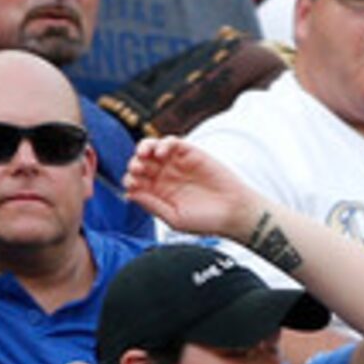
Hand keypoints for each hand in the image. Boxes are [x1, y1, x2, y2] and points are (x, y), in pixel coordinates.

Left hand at [124, 138, 265, 242]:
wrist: (234, 213)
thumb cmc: (207, 221)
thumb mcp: (175, 219)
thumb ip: (153, 205)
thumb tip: (129, 194)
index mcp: (159, 193)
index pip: (136, 181)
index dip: (130, 180)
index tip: (134, 184)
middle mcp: (166, 177)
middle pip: (141, 163)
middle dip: (134, 164)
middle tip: (138, 170)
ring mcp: (178, 164)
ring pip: (153, 148)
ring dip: (143, 148)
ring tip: (144, 156)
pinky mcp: (191, 154)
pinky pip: (172, 142)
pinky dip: (163, 143)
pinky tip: (161, 153)